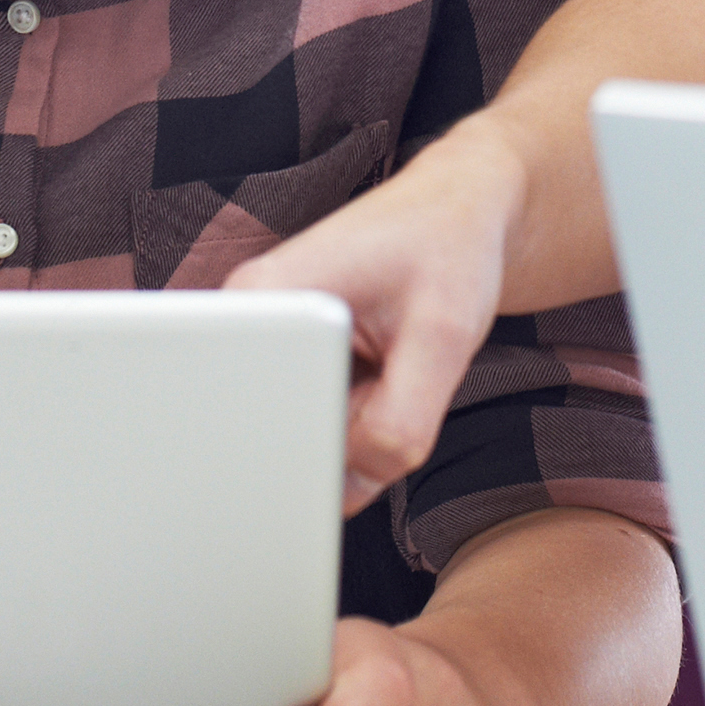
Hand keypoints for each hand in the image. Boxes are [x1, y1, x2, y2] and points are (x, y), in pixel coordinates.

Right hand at [227, 134, 511, 509]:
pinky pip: (324, 427)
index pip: (251, 412)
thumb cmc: (449, 249)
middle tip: (397, 369)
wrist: (457, 215)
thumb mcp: (442, 336)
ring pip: (307, 436)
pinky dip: (364, 419)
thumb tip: (350, 490)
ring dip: (361, 426)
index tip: (365, 424)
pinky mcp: (288, 365)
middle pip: (279, 433)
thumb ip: (400, 422)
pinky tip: (383, 369)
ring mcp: (265, 345)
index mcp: (260, 299)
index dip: (308, 446)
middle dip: (348, 434)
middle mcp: (247, 321)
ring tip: (392, 360)